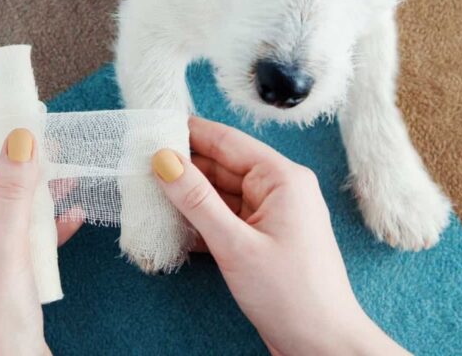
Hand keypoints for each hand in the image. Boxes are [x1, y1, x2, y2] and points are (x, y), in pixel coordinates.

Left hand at [0, 129, 81, 355]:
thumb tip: (21, 141)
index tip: (6, 128)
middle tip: (39, 145)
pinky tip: (69, 216)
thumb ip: (14, 193)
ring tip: (62, 175)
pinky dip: (40, 231)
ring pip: (0, 221)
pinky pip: (15, 245)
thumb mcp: (5, 253)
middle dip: (12, 177)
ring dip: (31, 201)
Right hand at [153, 117, 407, 355]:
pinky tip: (171, 224)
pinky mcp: (263, 240)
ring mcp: (272, 215)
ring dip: (188, 196)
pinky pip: (227, 218)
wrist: (323, 345)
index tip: (152, 126)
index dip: (188, 132)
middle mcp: (280, 189)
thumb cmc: (292, 295)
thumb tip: (164, 160)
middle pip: (222, 166)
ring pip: (221, 194)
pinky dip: (201, 221)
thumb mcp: (235, 245)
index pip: (227, 141)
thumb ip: (197, 200)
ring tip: (146, 191)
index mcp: (282, 178)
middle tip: (138, 163)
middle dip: (183, 166)